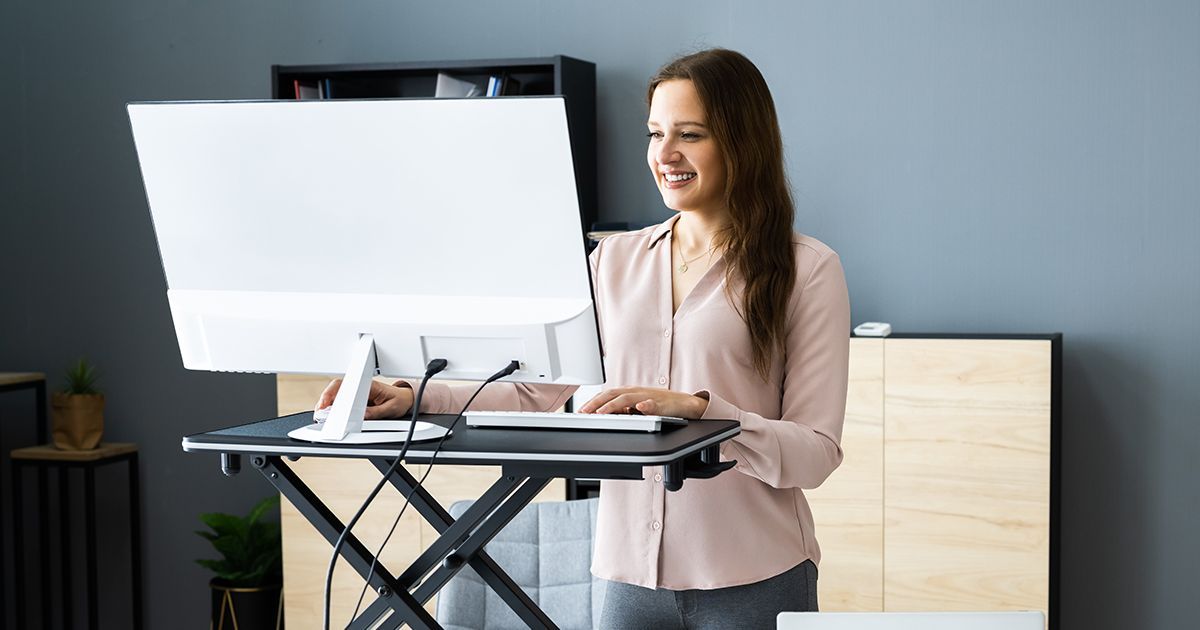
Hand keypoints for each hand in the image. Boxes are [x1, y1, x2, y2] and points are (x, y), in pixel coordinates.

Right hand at [315, 379, 414, 419]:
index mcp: (370, 385)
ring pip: (337, 396)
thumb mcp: (390, 408)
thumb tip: (362, 416)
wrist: (406, 399)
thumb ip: (376, 412)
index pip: (347, 385)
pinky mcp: (357, 401)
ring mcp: (357, 393)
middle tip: (320, 412)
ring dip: (328, 405)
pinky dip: (334, 409)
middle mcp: (361, 387)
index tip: (329, 404)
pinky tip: (330, 416)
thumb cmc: (399, 400)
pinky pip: (342, 402)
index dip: (335, 394)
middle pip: (337, 389)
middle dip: (326, 399)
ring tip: (323, 416)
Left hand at [577, 387, 707, 419]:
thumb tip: (603, 416)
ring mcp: (649, 397)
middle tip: (584, 412)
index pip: (607, 394)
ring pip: (628, 398)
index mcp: (629, 393)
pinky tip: (640, 408)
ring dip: (613, 405)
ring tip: (602, 412)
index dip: (593, 401)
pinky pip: (653, 404)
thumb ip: (622, 410)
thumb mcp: (636, 407)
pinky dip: (646, 405)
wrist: (684, 403)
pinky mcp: (662, 404)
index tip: (580, 410)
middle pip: (613, 394)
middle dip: (597, 403)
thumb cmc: (659, 405)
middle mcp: (636, 392)